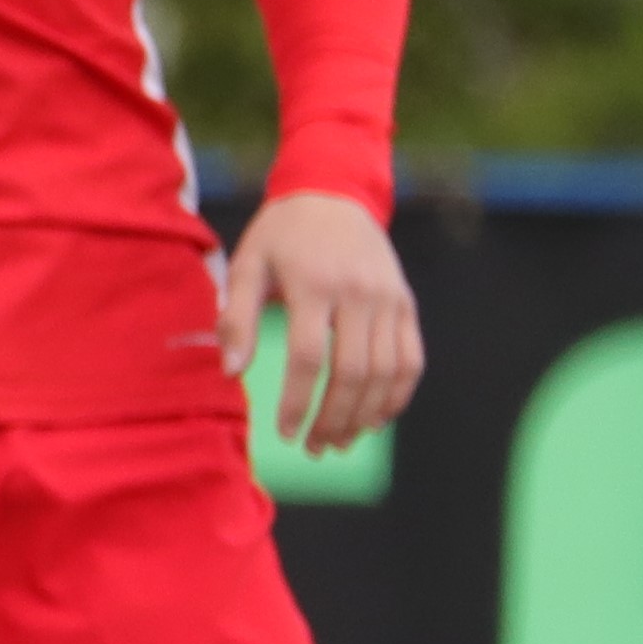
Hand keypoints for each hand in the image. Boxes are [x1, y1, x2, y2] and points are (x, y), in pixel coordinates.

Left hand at [219, 189, 420, 448]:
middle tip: (313, 449)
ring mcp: (389, 299)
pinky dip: (397, 394)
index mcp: (314, 284)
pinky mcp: (406, 304)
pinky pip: (411, 359)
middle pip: (353, 372)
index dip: (298, 401)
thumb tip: (231, 373)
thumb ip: (236, 317)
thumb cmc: (281, 235)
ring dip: (365, 415)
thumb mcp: (247, 264)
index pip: (309, 358)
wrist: (333, 194)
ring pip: (386, 372)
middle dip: (334, 418)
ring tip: (339, 442)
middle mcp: (360, 293)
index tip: (283, 433)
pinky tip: (375, 419)